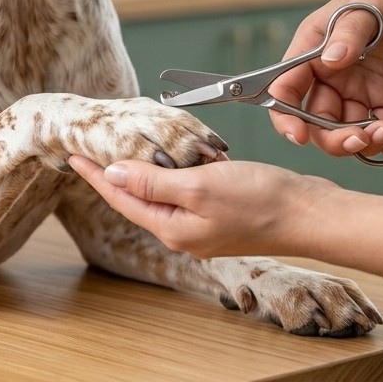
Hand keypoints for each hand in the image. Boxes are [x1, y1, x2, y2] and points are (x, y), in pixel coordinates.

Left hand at [67, 155, 332, 258]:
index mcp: (172, 229)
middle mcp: (183, 232)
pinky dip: (174, 174)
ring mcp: (203, 226)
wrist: (309, 214)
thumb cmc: (260, 201)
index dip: (96, 176)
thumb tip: (112, 175)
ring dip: (144, 173)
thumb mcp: (198, 186)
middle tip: (91, 150)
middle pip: (137, 200)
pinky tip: (173, 158)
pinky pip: (185, 193)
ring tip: (123, 151)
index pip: (121, 199)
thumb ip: (152, 182)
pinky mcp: (221, 215)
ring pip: (161, 196)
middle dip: (114, 176)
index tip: (73, 156)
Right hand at [269, 0, 382, 158]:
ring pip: (344, 130)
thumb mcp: (373, 2)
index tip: (300, 134)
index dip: (285, 113)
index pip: (287, 85)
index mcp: (315, 45)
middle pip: (314, 118)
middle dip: (330, 137)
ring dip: (359, 141)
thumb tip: (330, 61)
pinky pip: (377, 130)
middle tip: (356, 140)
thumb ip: (350, 31)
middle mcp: (331, 72)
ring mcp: (359, 89)